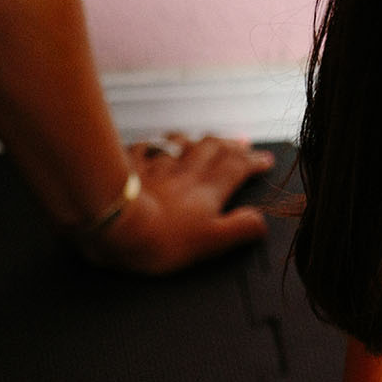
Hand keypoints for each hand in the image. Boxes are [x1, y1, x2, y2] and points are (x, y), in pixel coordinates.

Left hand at [84, 134, 273, 273]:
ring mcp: (156, 166)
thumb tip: (260, 221)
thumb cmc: (162, 239)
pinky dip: (153, 145)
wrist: (116, 223)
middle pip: (212, 148)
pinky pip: (144, 148)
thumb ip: (239, 229)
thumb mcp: (210, 242)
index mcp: (208, 190)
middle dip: (230, 144)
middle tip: (242, 143)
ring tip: (204, 139)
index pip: (236, 168)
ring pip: (181, 144)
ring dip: (196, 139)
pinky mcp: (130, 167)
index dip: (252, 162)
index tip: (265, 160)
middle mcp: (185, 172)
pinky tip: (153, 145)